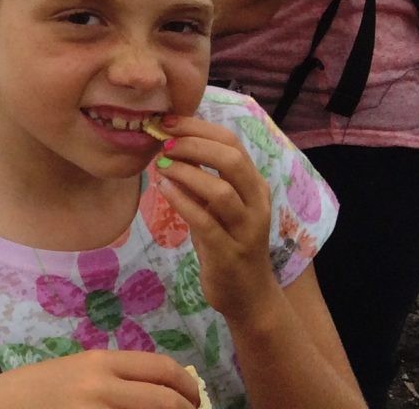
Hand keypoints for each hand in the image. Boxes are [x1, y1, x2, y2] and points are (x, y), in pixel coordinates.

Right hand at [0, 350, 198, 408]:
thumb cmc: (46, 387)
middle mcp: (101, 386)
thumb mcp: (81, 370)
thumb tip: (167, 392)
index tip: (196, 400)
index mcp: (101, 362)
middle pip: (166, 401)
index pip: (162, 369)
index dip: (189, 387)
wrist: (5, 404)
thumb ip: (119, 377)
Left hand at [151, 115, 278, 321]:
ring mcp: (245, 230)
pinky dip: (182, 201)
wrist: (249, 296)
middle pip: (232, 160)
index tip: (167, 122)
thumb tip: (171, 140)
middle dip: (193, 144)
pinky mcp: (229, 254)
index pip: (232, 143)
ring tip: (161, 165)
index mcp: (255, 186)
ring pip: (221, 191)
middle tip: (163, 142)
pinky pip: (206, 222)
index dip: (197, 127)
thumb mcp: (218, 206)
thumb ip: (203, 176)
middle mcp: (256, 205)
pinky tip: (163, 189)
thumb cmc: (229, 243)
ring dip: (187, 172)